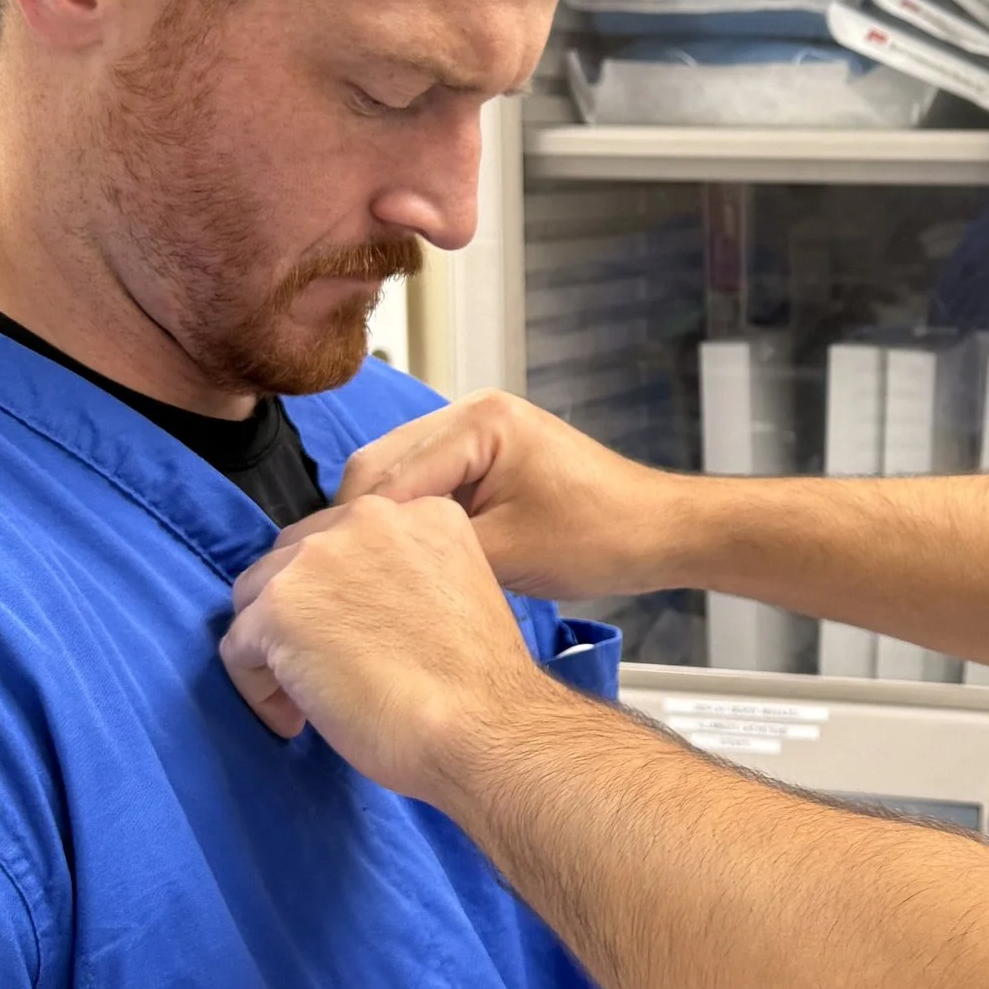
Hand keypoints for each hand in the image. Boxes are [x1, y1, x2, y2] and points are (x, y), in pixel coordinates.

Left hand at [221, 495, 546, 798]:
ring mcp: (318, 557)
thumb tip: (347, 609)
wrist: (482, 729)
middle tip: (327, 673)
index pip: (346, 539)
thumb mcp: (453, 594)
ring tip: (309, 702)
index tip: (357, 645)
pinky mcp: (279, 605)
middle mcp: (368, 516)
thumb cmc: (479, 687)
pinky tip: (295, 721)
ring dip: (274, 651)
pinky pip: (237, 648)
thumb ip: (402, 578)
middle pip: (293, 559)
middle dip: (299, 617)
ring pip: (256, 599)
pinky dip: (257, 690)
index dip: (339, 597)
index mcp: (421, 512)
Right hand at [340, 392, 690, 599]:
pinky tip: (407, 557)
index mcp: (478, 422)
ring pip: (399, 476)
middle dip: (360, 520)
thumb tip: (370, 565)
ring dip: (386, 521)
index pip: (385, 472)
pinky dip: (414, 518)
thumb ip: (433, 550)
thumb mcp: (507, 553)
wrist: (657, 533)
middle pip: (381, 465)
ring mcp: (479, 433)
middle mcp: (471, 413)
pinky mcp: (486, 457)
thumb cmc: (600, 537)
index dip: (354, 527)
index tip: (330, 573)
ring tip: (370, 571)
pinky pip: (429, 484)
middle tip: (343, 575)